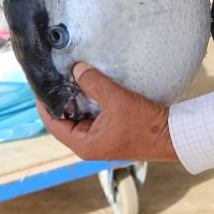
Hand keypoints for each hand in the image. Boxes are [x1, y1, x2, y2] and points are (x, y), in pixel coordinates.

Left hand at [38, 63, 178, 163]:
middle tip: (58, 76)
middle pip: (65, 119)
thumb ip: (94, 83)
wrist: (172, 137)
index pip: (53, 124)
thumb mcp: (117, 100)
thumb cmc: (145, 125)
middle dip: (62, 98)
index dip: (45, 104)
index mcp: (84, 144)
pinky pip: (93, 114)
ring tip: (73, 76)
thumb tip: (76, 69)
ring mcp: (101, 138)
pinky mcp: (111, 131)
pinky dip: (91, 100)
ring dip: (78, 98)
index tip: (41, 84)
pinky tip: (93, 85)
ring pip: (80, 116)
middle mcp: (89, 144)